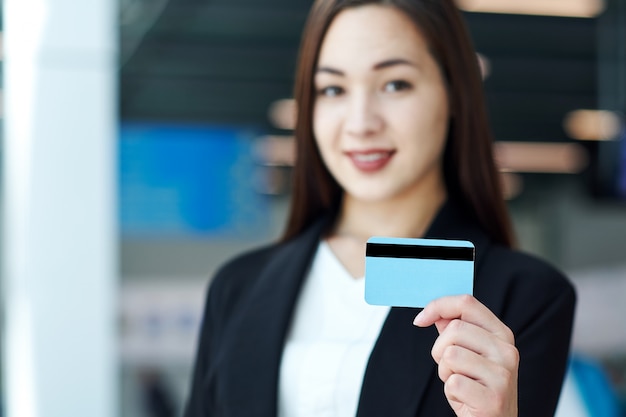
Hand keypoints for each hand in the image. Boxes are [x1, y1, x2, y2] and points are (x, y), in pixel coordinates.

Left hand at [413, 295, 518, 416]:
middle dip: (440, 349)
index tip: (420, 319)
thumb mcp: (470, 354)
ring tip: (461, 383)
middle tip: (451, 367)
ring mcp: (503, 376)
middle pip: (454, 329)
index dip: (438, 306)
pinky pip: (453, 382)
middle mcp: (507, 352)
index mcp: (502, 335)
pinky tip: (465, 398)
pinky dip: (451, 392)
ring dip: (445, 372)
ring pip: (450, 354)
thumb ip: (457, 329)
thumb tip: (435, 311)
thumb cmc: (478, 388)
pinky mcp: (492, 399)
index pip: (467, 303)